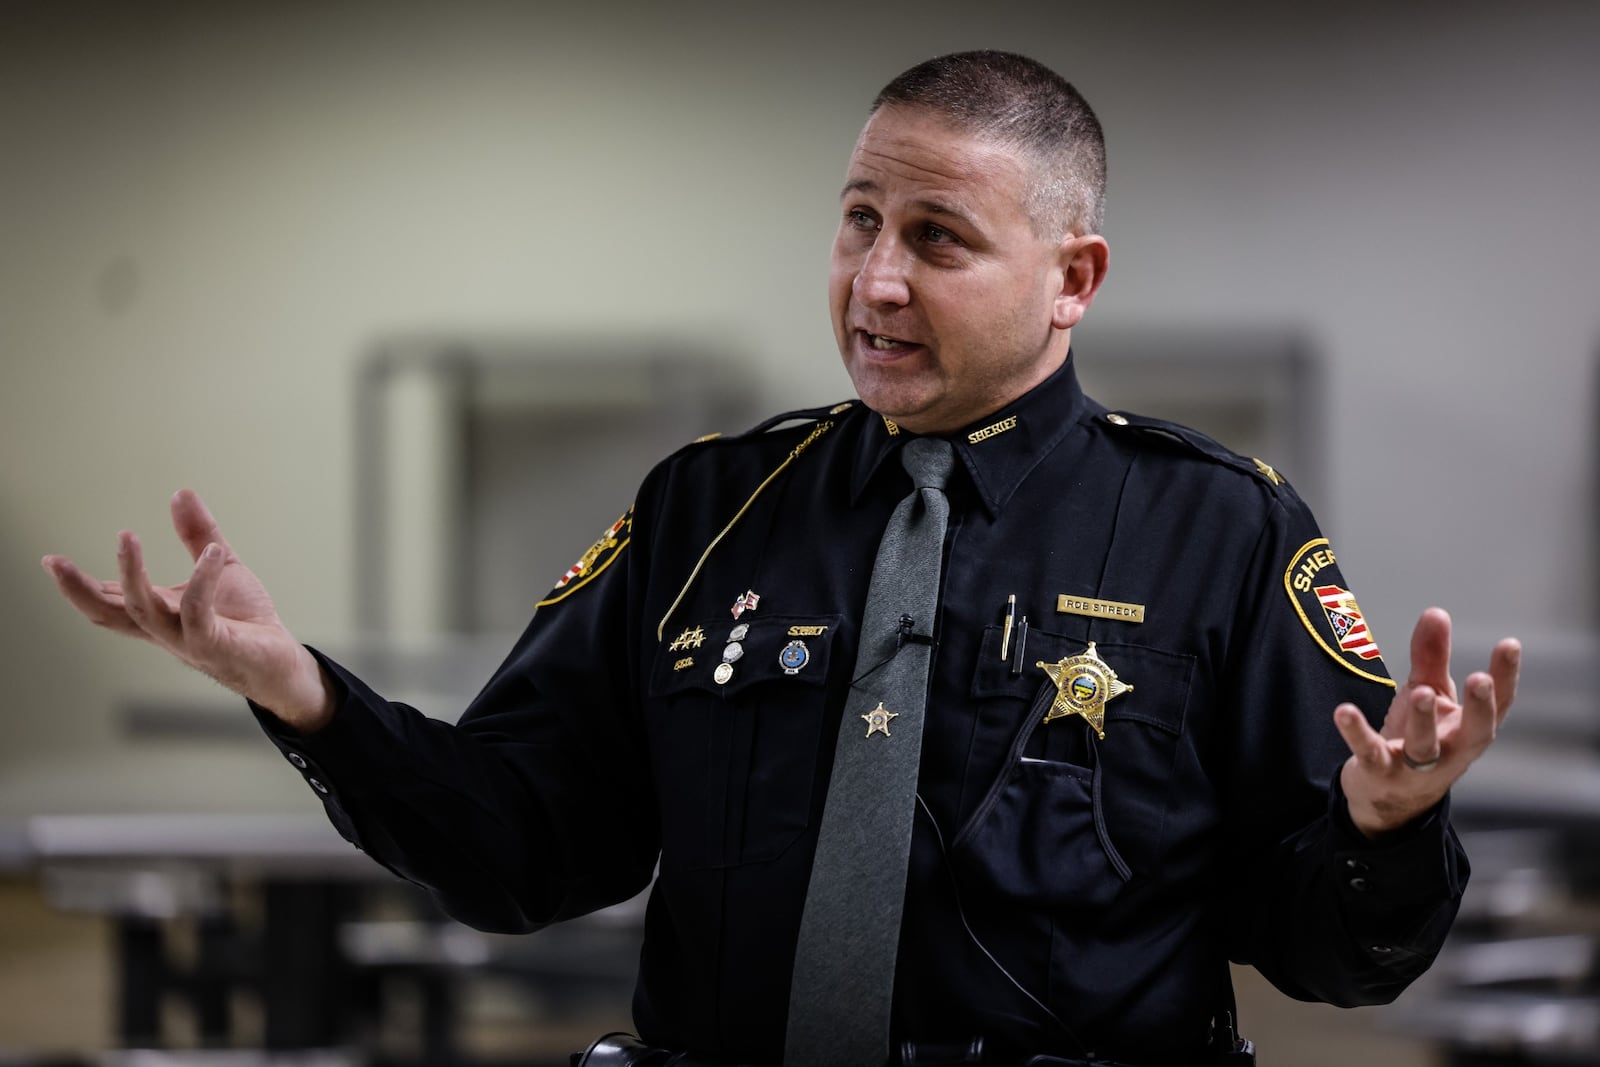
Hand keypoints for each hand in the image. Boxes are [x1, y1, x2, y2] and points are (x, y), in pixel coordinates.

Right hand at [41, 490, 334, 732]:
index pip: (109, 602)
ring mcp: (187, 641)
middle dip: (79, 589)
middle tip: (55, 563)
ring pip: (143, 613)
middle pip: (110, 614)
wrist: (281, 663)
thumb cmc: (246, 620)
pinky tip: (213, 554)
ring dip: (131, 575)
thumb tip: (180, 493)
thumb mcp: (221, 566)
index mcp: (159, 613)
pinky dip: (202, 581)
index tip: (51, 560)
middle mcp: (165, 630)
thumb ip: (199, 535)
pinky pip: (198, 613)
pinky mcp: (216, 645)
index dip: (79, 584)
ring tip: (124, 536)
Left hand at [1334, 607, 1518, 837]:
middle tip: (1479, 680)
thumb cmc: (1417, 737)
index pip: (1498, 705)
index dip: (1507, 677)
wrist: (1388, 796)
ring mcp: (1416, 767)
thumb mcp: (1428, 693)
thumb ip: (1432, 656)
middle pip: (1475, 733)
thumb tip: (1437, 612)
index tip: (1509, 644)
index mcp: (1468, 730)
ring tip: (1420, 692)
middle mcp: (1451, 752)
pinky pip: (1369, 752)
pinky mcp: (1379, 772)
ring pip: (1426, 747)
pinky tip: (1344, 711)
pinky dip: (1357, 733)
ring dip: (1424, 720)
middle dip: (1479, 707)